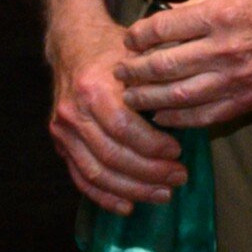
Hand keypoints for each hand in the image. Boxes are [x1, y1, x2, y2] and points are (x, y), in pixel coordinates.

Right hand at [50, 17, 186, 213]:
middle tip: (178, 178)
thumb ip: (157, 80)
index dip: (152, 146)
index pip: (124, 128)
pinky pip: (80, 178)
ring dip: (132, 190)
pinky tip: (128, 206)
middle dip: (148, 173)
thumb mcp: (137, 55)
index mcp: (94, 89)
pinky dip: (104, 197)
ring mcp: (63, 131)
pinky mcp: (60, 144)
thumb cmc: (113, 50)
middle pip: (112, 156)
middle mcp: (74, 112)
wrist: (72, 45)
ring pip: (97, 173)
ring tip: (162, 194)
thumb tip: (191, 107)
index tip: (179, 152)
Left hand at [114, 0, 251, 127]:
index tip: (128, 40)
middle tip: (118, 71)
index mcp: (221, 14)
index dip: (138, 36)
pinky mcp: (247, 99)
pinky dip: (176, 117)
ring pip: (175, 95)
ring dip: (146, 97)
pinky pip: (202, 116)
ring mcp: (236, 78)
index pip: (162, 28)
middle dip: (133, 70)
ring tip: (130, 96)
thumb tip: (166, 16)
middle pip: (162, 65)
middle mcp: (224, 48)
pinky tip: (161, 113)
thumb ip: (201, 4)